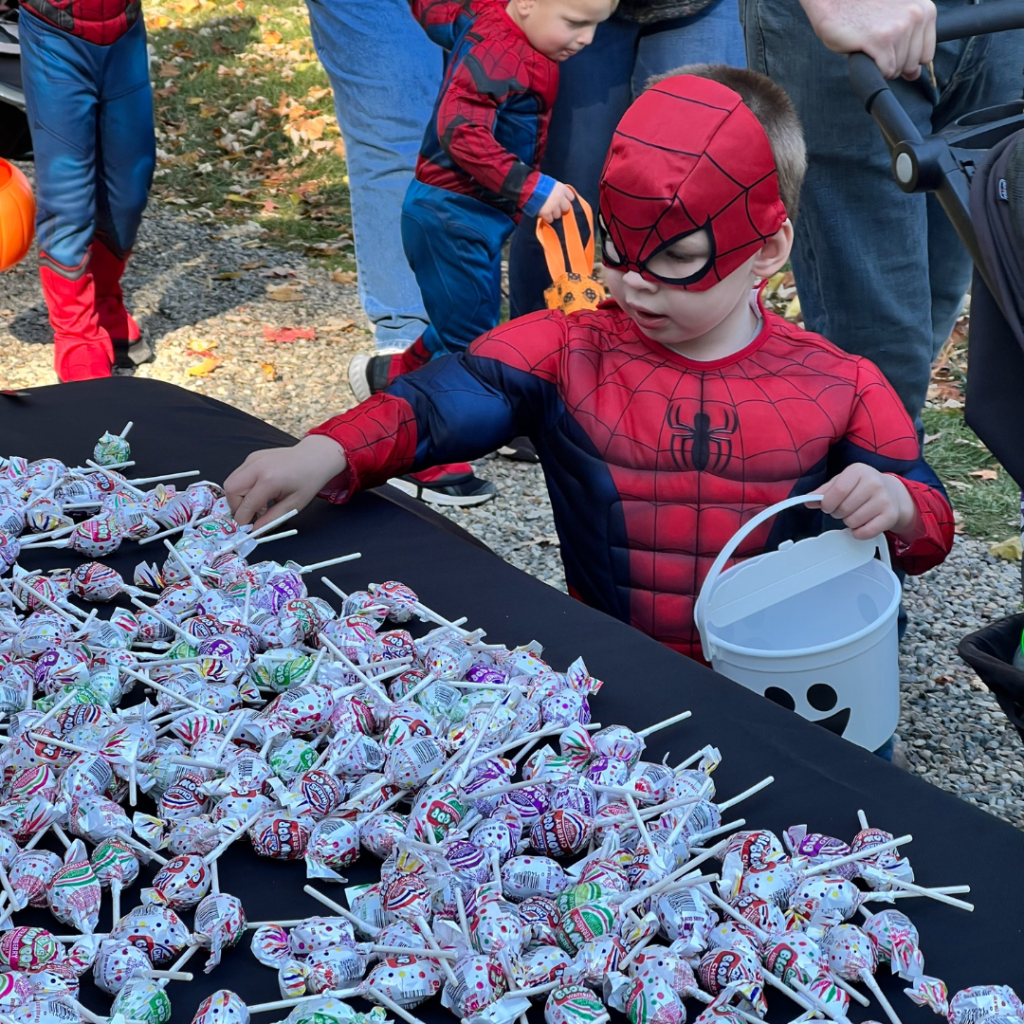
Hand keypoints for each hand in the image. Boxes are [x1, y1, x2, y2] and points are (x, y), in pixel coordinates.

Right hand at [224, 434, 347, 527]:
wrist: (314, 457)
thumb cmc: (308, 482)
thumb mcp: (293, 506)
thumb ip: (271, 519)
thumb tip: (254, 531)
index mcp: (269, 480)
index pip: (245, 505)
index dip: (243, 520)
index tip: (246, 529)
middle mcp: (256, 467)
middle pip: (230, 490)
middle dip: (235, 506)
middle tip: (250, 515)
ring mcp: (252, 459)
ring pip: (231, 481)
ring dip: (238, 497)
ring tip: (257, 504)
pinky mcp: (252, 457)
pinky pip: (238, 474)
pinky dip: (242, 486)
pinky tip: (259, 491)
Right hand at [538, 181, 574, 223]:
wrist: (529, 188)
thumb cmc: (539, 184)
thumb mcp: (551, 183)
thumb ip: (557, 190)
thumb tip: (559, 198)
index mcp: (561, 188)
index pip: (571, 197)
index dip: (566, 199)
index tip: (562, 200)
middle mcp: (559, 198)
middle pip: (566, 208)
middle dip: (560, 208)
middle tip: (554, 207)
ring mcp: (553, 206)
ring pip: (558, 215)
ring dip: (553, 214)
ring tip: (547, 210)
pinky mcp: (546, 213)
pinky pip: (550, 219)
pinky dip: (547, 218)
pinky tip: (544, 215)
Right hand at [799, 0, 935, 79]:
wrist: (835, 1)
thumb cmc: (862, 9)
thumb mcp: (896, 17)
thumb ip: (911, 43)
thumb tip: (915, 75)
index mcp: (925, 9)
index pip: (926, 54)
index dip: (907, 58)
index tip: (892, 50)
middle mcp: (916, 16)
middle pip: (913, 64)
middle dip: (894, 63)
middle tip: (877, 47)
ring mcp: (900, 27)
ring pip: (898, 68)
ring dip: (881, 65)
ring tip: (870, 45)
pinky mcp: (882, 39)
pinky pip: (886, 70)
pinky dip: (875, 69)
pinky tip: (866, 52)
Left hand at [806, 463, 921, 540]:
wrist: (893, 493)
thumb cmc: (863, 486)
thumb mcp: (843, 482)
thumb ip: (824, 491)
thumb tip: (807, 501)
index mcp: (858, 471)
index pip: (837, 492)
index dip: (828, 504)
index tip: (827, 506)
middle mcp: (874, 483)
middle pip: (843, 509)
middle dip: (838, 513)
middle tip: (844, 509)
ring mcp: (884, 500)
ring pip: (853, 522)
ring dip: (849, 522)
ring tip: (856, 513)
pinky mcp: (891, 516)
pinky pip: (865, 532)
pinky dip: (858, 533)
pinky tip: (862, 524)